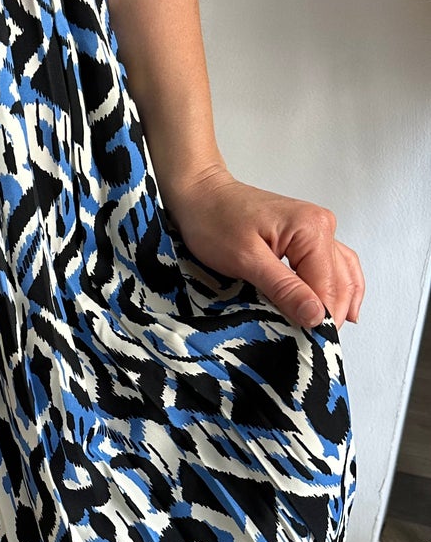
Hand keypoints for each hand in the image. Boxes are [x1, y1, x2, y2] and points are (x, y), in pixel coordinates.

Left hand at [162, 164, 363, 330]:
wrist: (199, 192)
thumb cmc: (214, 220)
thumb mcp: (246, 260)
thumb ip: (284, 288)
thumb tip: (317, 317)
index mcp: (312, 229)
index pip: (328, 286)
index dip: (322, 319)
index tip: (313, 348)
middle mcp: (322, 225)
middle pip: (340, 281)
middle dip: (331, 315)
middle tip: (317, 349)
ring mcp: (316, 228)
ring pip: (342, 273)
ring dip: (339, 303)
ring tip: (330, 335)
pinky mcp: (306, 234)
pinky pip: (332, 264)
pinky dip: (337, 286)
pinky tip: (338, 307)